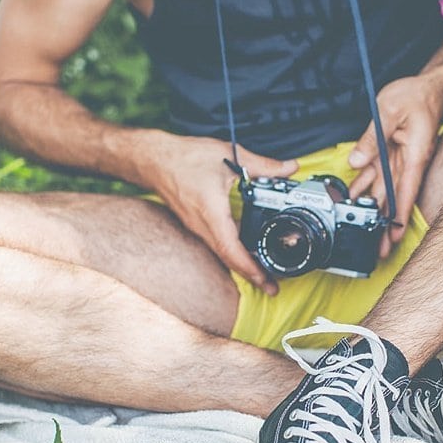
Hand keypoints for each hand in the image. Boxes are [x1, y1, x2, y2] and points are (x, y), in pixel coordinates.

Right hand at [152, 135, 296, 293]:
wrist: (153, 159)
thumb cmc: (185, 158)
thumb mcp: (229, 156)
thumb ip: (263, 165)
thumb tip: (290, 168)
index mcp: (212, 213)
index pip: (232, 249)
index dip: (250, 268)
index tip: (266, 281)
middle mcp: (203, 226)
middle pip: (229, 259)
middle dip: (251, 275)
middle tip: (272, 287)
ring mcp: (198, 227)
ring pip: (223, 253)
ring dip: (243, 265)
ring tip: (264, 273)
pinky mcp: (197, 224)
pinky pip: (217, 244)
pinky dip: (233, 252)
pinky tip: (246, 251)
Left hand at [348, 74, 442, 256]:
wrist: (428, 85)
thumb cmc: (415, 95)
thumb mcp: (389, 109)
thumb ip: (372, 137)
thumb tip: (357, 162)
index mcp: (415, 155)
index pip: (406, 192)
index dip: (399, 217)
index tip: (394, 237)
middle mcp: (408, 162)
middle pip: (395, 200)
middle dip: (386, 226)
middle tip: (378, 251)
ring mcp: (399, 160)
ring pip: (384, 191)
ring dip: (374, 213)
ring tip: (364, 234)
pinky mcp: (390, 154)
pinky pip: (376, 175)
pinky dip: (364, 188)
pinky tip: (354, 201)